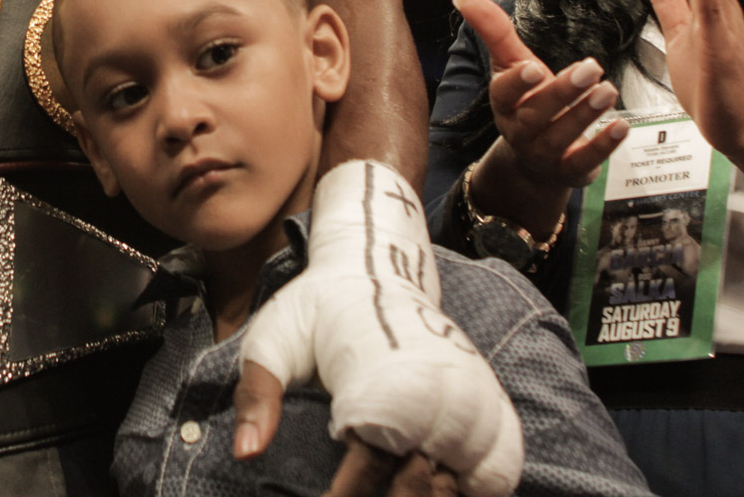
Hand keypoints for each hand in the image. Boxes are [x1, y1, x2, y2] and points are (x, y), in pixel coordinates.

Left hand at [236, 161, 522, 496]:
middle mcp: (434, 398)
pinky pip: (497, 474)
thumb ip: (257, 394)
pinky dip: (473, 493)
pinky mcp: (489, 407)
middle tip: (352, 496)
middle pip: (417, 490)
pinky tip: (438, 493)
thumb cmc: (318, 309)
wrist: (379, 269)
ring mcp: (469, 404)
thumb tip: (246, 453)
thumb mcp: (273, 338)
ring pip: (458, 489)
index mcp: (379, 385)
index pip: (366, 474)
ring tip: (390, 494)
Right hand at [452, 0, 626, 230]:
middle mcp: (520, 130)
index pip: (503, 93)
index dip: (517, 82)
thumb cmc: (526, 102)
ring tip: (608, 91)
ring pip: (561, 135)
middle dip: (563, 92)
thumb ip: (494, 31)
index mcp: (505, 103)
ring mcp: (544, 153)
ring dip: (585, 114)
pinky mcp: (570, 171)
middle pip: (537, 113)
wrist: (534, 161)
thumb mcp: (511, 65)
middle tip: (591, 68)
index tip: (533, 66)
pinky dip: (603, 145)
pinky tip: (621, 127)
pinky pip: (584, 161)